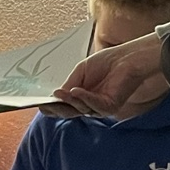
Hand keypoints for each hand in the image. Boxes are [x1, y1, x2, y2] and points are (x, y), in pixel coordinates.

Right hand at [43, 32, 164, 118]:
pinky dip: (83, 98)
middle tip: (46, 106)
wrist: (129, 58)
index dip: (53, 107)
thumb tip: (55, 96)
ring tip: (60, 93)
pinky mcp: (109, 107)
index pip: (64, 107)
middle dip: (58, 109)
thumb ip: (69, 84)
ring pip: (80, 109)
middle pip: (70, 112)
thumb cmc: (107, 62)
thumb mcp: (81, 71)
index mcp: (81, 97)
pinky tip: (76, 91)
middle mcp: (89, 105)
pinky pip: (93, 105)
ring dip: (70, 101)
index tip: (41, 106)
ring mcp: (99, 108)